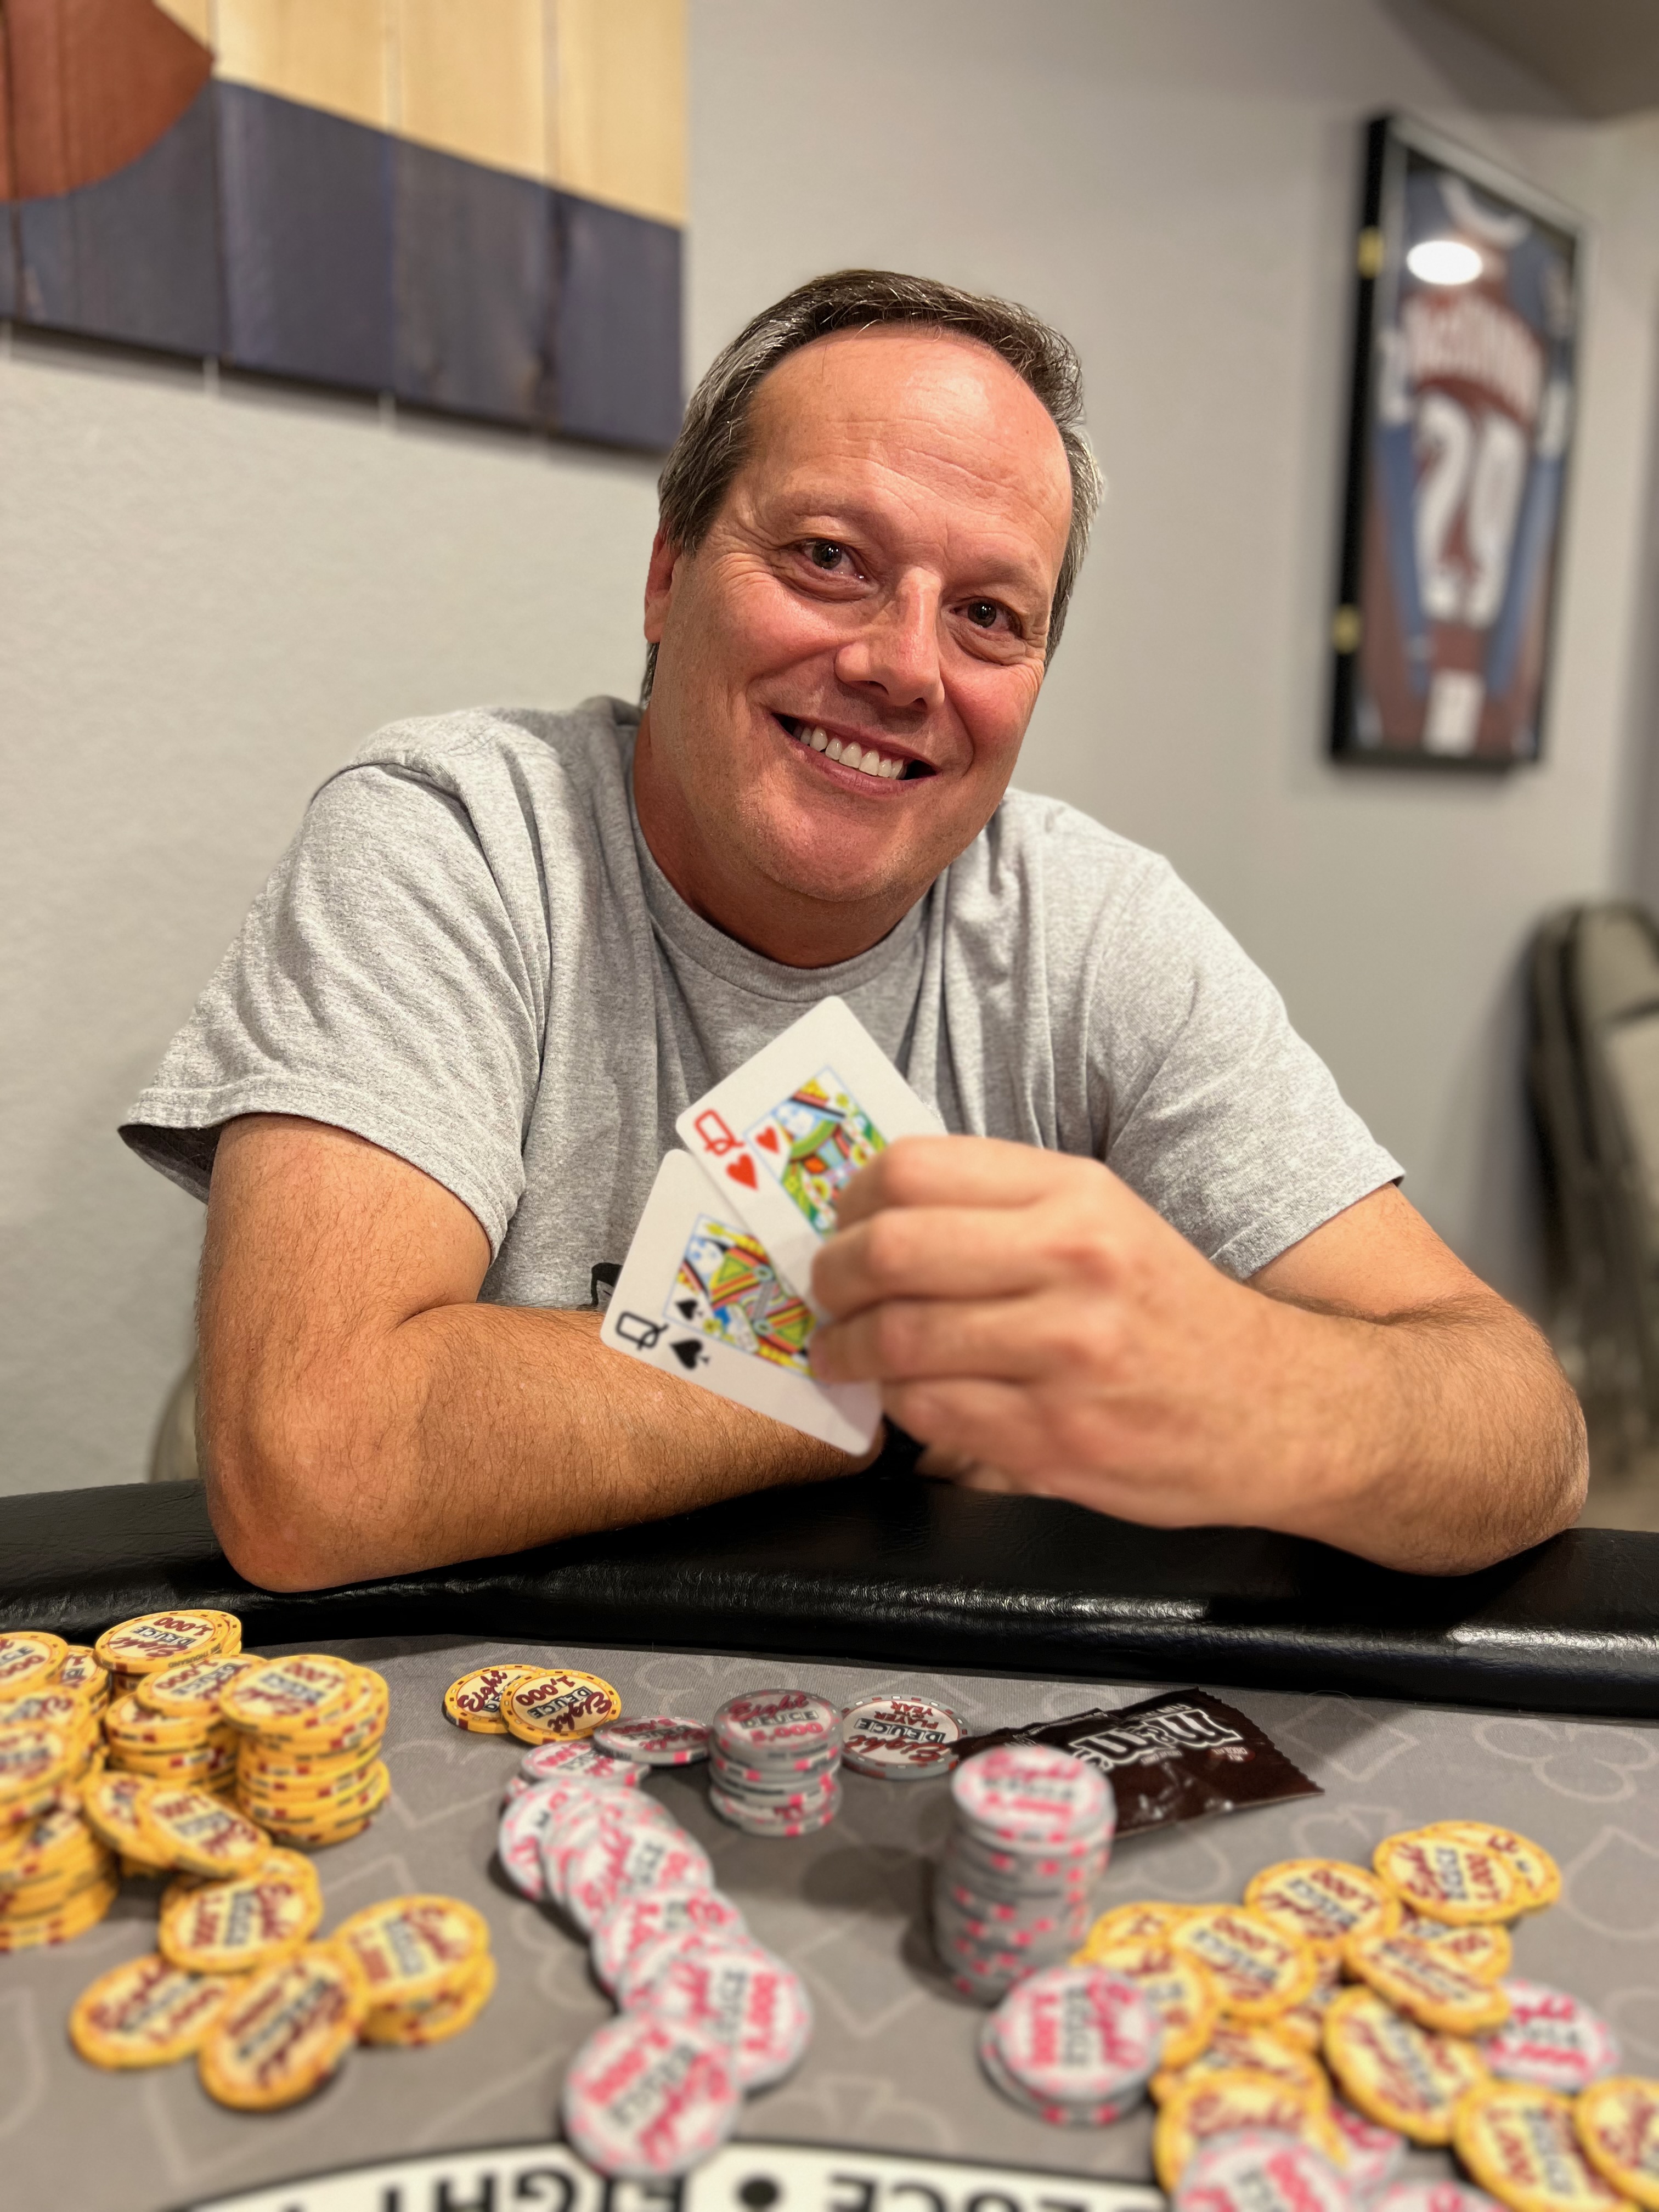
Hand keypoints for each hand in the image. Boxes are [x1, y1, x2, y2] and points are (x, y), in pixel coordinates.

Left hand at [809, 1135, 1339, 1532]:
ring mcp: (1064, 1355)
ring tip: (844, 1353)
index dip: (852, 1198)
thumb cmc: (1174, 1315)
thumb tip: (877, 1210)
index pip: (913, 1169)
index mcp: (1075, 1195)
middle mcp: (1072, 1264)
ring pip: (898, 1339)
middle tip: (824, 1293)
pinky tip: (903, 1398)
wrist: (1280, 1411)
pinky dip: (898, 1406)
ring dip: (848, 1350)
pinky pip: (931, 1414)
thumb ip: (1003, 1208)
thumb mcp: (1106, 1223)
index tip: (841, 1222)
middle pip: (891, 1250)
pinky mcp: (1055, 1439)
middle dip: (832, 1276)